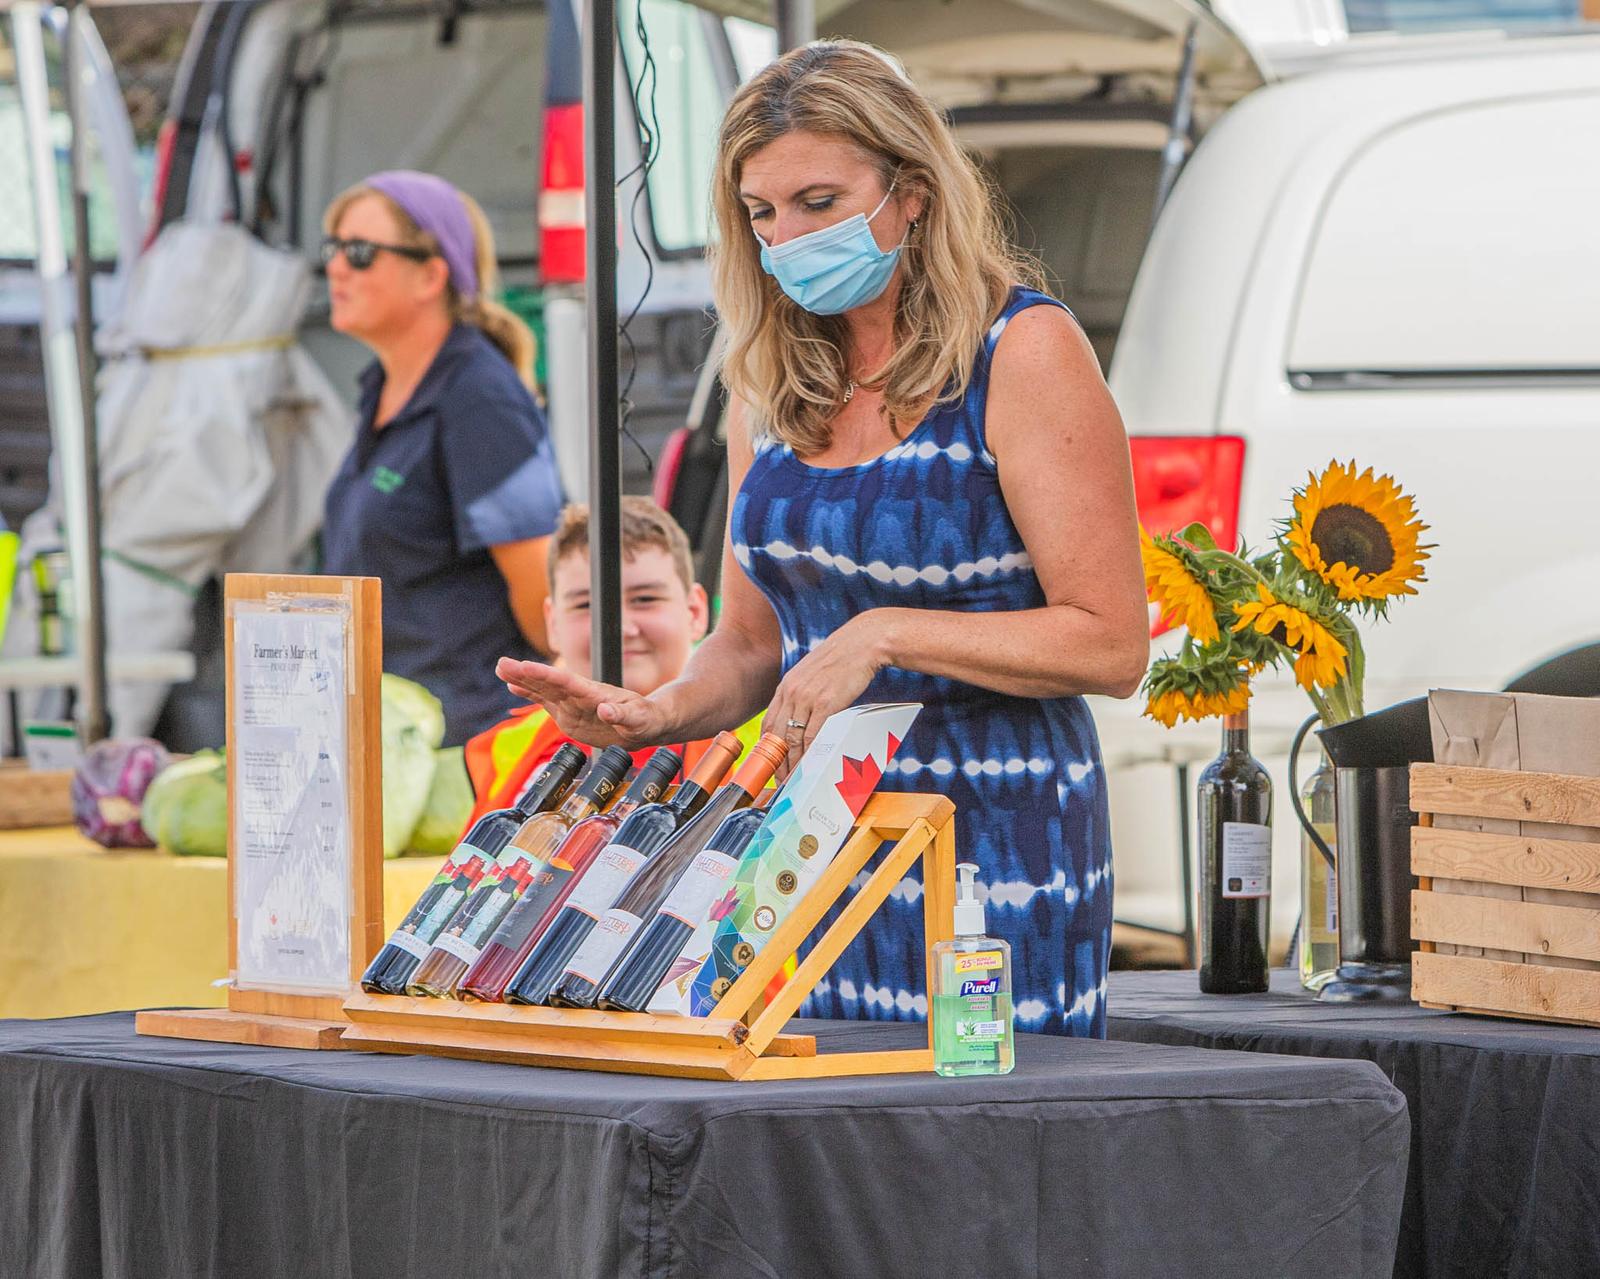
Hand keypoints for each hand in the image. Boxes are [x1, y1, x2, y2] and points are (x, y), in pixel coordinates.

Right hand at [496, 657, 676, 748]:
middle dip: (526, 674)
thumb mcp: (640, 720)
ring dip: (523, 680)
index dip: (544, 676)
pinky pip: (546, 702)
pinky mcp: (569, 714)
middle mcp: (580, 696)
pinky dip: (529, 694)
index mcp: (596, 694)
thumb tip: (606, 711)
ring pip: (544, 689)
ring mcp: (573, 704)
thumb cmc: (647, 718)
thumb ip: (623, 716)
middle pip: (549, 682)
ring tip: (501, 669)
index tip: (524, 668)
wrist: (649, 721)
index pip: (566, 682)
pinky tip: (513, 687)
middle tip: (502, 664)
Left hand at [766, 611, 896, 777]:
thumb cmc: (842, 659)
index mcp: (786, 685)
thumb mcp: (812, 674)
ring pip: (793, 739)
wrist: (863, 643)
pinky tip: (811, 765)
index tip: (771, 764)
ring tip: (795, 779)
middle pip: (777, 736)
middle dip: (777, 762)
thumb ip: (802, 693)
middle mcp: (791, 691)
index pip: (769, 723)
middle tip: (780, 780)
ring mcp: (806, 697)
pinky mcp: (825, 703)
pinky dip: (810, 754)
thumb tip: (802, 715)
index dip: (768, 748)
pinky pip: (813, 736)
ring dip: (793, 763)